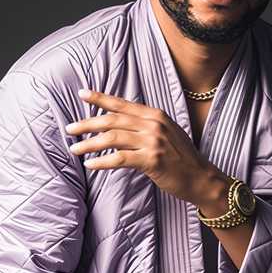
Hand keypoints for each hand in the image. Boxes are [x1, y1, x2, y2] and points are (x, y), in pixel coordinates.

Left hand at [66, 88, 226, 206]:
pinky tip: (90, 165)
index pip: (122, 104)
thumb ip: (146, 126)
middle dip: (87, 123)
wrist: (201, 178)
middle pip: (113, 120)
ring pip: (113, 138)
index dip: (100, 98)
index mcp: (156, 115)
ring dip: (90, 144)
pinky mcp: (152, 160)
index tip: (82, 94)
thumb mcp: (167, 133)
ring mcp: (154, 142)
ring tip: (75, 149)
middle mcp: (154, 125)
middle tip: (70, 129)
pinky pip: (120, 159)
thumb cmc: (182, 158)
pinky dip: (102, 162)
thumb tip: (119, 124)